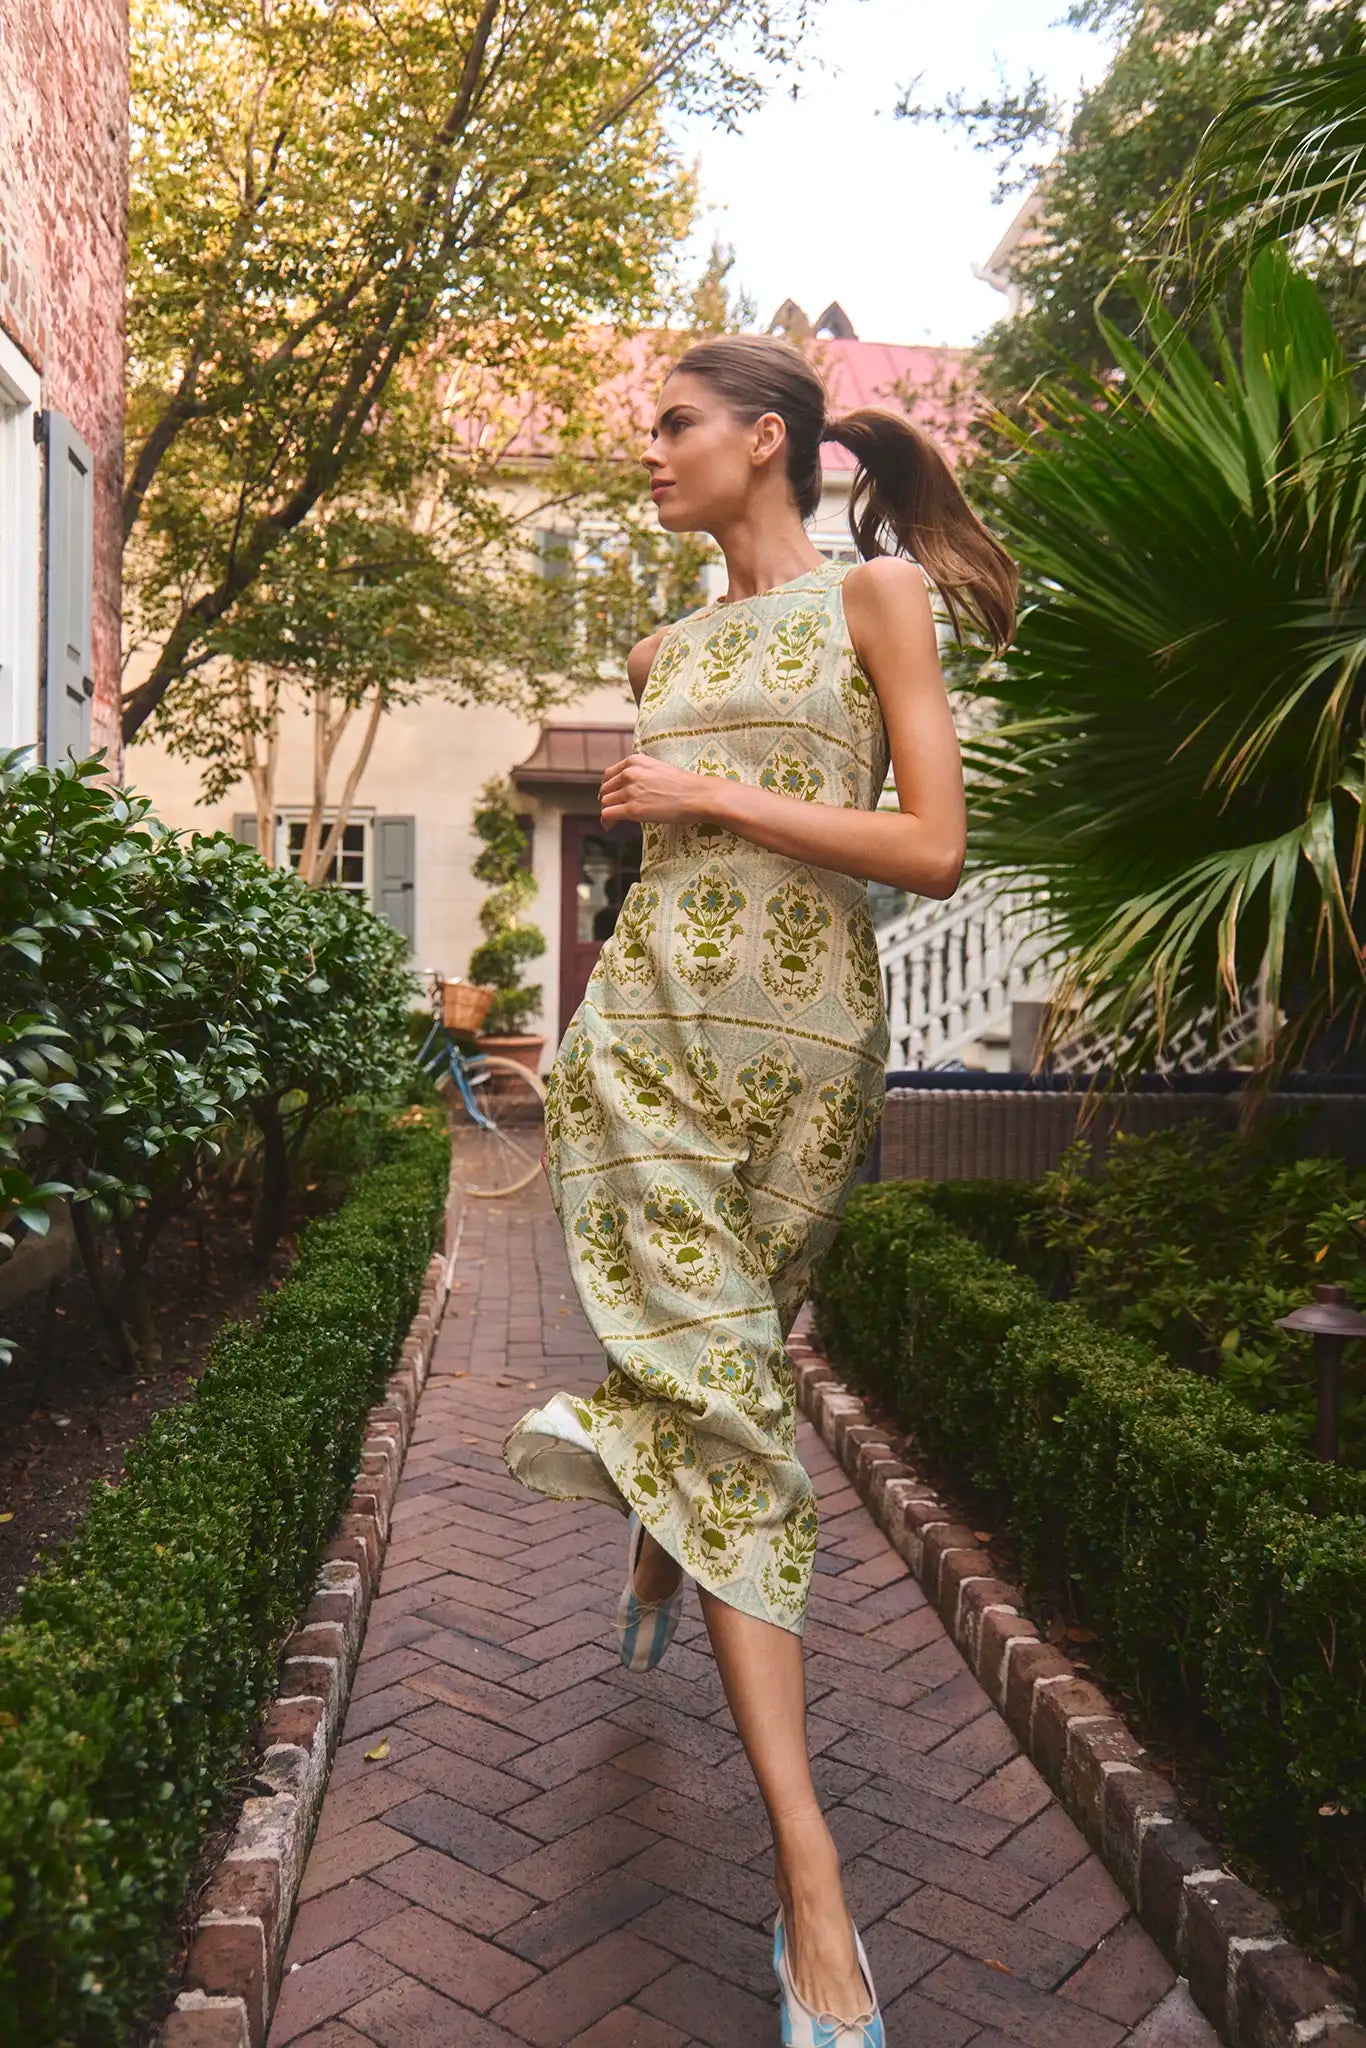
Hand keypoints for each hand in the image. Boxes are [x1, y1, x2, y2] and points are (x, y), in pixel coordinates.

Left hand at [598, 752, 713, 827]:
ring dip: (608, 812)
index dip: (609, 787)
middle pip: (605, 789)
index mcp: (635, 761)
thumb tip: (630, 786)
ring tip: (614, 821)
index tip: (612, 796)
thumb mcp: (658, 768)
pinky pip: (608, 815)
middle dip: (608, 801)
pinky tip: (610, 826)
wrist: (698, 796)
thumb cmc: (684, 785)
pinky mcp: (633, 809)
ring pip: (605, 802)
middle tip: (615, 810)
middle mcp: (629, 773)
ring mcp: (630, 791)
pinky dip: (606, 821)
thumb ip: (641, 772)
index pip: (609, 775)